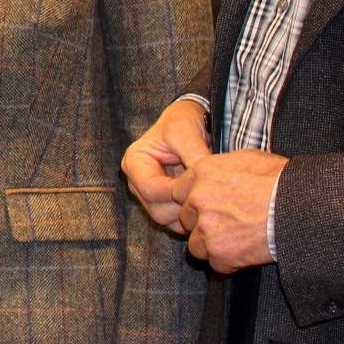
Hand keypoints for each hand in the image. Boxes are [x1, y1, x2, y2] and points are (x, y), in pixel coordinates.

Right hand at [123, 97, 212, 229]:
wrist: (190, 122)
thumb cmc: (183, 122)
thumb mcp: (186, 132)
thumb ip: (194, 156)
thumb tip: (204, 181)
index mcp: (135, 162)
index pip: (151, 189)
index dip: (176, 192)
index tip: (199, 188)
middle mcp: (137, 182)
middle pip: (157, 209)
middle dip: (183, 207)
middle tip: (207, 197)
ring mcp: (149, 195)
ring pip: (166, 219)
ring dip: (187, 215)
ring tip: (208, 200)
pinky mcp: (164, 203)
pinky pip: (174, 221)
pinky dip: (189, 218)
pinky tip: (204, 205)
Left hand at [175, 150, 286, 270]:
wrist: (298, 208)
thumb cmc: (280, 180)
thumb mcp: (247, 159)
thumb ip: (221, 168)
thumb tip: (216, 173)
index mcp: (202, 173)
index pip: (179, 191)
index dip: (194, 201)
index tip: (208, 206)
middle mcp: (197, 199)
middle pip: (186, 219)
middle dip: (202, 224)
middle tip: (228, 225)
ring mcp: (206, 227)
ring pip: (196, 245)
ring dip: (213, 246)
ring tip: (238, 240)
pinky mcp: (219, 252)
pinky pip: (215, 264)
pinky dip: (229, 262)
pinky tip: (247, 251)